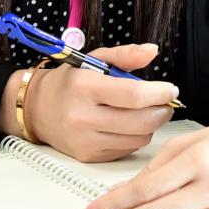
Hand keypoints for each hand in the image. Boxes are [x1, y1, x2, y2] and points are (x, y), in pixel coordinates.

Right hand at [6, 43, 178, 161]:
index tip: (170, 89)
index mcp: (85, 87)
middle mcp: (83, 116)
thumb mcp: (93, 59)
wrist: (37, 109)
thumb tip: (152, 51)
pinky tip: (129, 125)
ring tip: (147, 112)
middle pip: (141, 122)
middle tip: (166, 102)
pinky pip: (126, 150)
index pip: (133, 95)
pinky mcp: (89, 156)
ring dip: (151, 125)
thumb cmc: (69, 82)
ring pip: (138, 138)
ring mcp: (86, 140)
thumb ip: (125, 55)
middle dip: (162, 111)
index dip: (159, 93)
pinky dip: (135, 137)